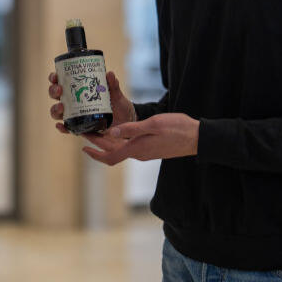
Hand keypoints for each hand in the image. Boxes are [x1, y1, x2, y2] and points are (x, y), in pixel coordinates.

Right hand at [48, 71, 136, 133]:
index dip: (55, 78)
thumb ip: (113, 85)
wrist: (127, 122)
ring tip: (61, 107)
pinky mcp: (80, 128)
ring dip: (55, 109)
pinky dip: (62, 128)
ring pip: (58, 112)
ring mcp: (75, 115)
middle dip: (53, 91)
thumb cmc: (118, 105)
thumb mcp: (116, 94)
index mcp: (79, 88)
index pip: (62, 81)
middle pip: (56, 95)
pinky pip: (68, 128)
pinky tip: (60, 125)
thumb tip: (109, 74)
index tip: (56, 76)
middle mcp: (73, 101)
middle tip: (59, 89)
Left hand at [80, 112, 198, 165]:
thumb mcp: (154, 124)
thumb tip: (112, 133)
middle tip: (85, 131)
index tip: (84, 148)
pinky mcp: (151, 148)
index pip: (110, 157)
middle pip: (113, 152)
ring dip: (107, 143)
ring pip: (121, 149)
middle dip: (97, 144)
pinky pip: (130, 147)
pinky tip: (118, 130)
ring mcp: (145, 152)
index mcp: (137, 149)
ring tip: (98, 129)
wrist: (197, 138)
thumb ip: (132, 129)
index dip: (95, 155)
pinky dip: (119, 141)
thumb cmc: (178, 129)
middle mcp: (139, 153)